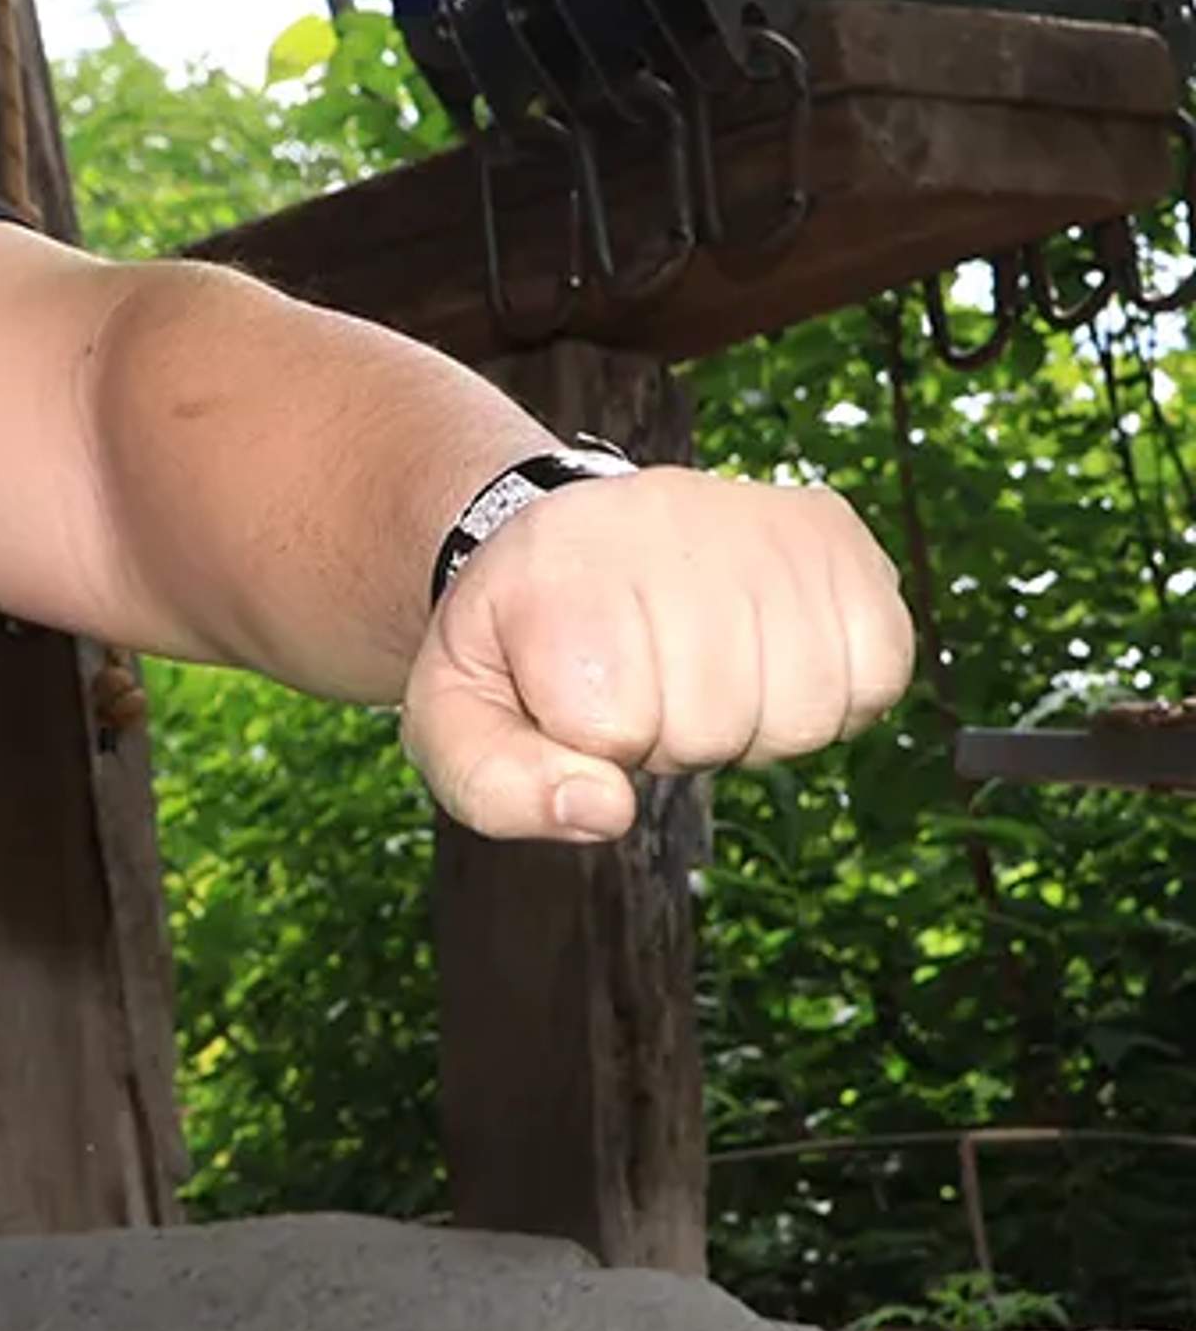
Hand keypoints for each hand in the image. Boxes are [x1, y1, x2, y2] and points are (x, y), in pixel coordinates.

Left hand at [399, 467, 912, 842]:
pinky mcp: (834, 532)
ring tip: (695, 663)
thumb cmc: (514, 645)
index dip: (592, 742)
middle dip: (672, 734)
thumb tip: (603, 810)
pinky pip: (879, 672)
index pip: (613, 731)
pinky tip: (766, 653)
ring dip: (751, 720)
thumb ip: (494, 783)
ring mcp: (758, 520)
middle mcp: (662, 521)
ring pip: (802, 712)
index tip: (566, 687)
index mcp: (557, 573)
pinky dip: (832, 692)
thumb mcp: (451, 717)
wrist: (557, 541)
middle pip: (714, 728)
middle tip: (637, 676)